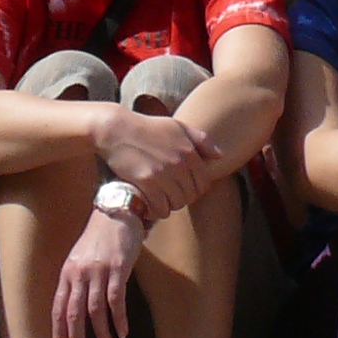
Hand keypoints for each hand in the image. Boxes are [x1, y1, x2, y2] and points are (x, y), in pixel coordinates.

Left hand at [53, 208, 145, 337]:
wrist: (116, 212)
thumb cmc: (98, 238)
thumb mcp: (79, 258)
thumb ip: (75, 281)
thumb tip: (73, 310)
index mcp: (67, 273)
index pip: (58, 310)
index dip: (58, 334)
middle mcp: (79, 274)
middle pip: (73, 314)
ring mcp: (98, 271)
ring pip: (95, 310)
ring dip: (101, 333)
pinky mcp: (117, 269)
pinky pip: (116, 300)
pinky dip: (119, 319)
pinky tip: (123, 331)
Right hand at [91, 105, 208, 215]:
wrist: (117, 130)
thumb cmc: (148, 128)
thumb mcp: (178, 127)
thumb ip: (201, 140)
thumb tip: (220, 155)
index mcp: (189, 151)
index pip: (204, 182)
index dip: (197, 190)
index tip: (186, 190)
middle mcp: (179, 163)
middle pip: (191, 195)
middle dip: (184, 199)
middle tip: (173, 197)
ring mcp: (163, 173)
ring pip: (177, 204)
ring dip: (171, 206)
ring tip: (163, 201)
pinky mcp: (147, 182)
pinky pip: (161, 208)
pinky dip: (158, 211)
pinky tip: (153, 207)